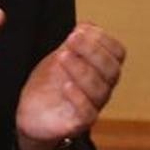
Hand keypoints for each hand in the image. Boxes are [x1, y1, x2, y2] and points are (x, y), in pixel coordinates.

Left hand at [15, 23, 124, 149]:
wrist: (32, 112)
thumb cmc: (50, 83)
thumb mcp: (60, 57)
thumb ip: (73, 43)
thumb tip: (86, 26)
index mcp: (103, 69)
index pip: (117, 53)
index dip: (104, 40)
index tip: (82, 29)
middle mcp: (103, 87)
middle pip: (112, 69)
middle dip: (92, 51)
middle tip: (72, 38)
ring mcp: (93, 105)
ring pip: (100, 89)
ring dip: (82, 70)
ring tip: (63, 56)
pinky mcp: (79, 123)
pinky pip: (87, 113)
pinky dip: (78, 98)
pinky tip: (66, 86)